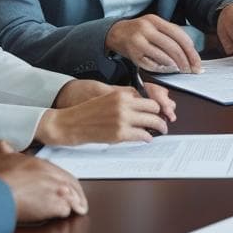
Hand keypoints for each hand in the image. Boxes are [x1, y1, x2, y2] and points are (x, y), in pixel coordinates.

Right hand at [0, 152, 87, 222]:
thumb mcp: (2, 159)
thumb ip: (9, 154)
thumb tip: (6, 149)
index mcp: (41, 164)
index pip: (61, 173)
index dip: (66, 182)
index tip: (68, 187)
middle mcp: (52, 175)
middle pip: (72, 185)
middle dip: (78, 194)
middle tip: (81, 203)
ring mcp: (57, 190)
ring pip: (72, 198)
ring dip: (73, 204)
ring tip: (77, 211)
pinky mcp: (56, 205)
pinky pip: (65, 211)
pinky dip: (62, 214)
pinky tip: (60, 216)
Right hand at [37, 87, 173, 144]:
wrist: (68, 123)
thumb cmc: (86, 112)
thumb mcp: (107, 98)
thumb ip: (125, 100)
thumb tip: (144, 105)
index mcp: (121, 94)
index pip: (149, 96)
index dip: (158, 104)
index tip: (163, 109)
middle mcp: (124, 104)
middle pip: (154, 108)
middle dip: (161, 116)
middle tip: (164, 122)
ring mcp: (122, 119)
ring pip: (152, 121)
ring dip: (159, 127)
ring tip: (161, 130)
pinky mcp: (119, 133)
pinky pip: (142, 135)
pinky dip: (147, 137)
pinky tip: (146, 138)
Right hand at [106, 14, 200, 73]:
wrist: (116, 33)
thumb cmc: (141, 31)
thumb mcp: (155, 26)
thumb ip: (171, 35)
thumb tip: (191, 52)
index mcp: (155, 20)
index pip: (179, 35)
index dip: (191, 51)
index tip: (197, 62)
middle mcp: (146, 29)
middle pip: (172, 46)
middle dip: (185, 61)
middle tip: (191, 70)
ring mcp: (138, 41)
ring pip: (163, 56)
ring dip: (175, 66)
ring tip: (181, 70)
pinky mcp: (133, 54)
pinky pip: (151, 64)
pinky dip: (162, 69)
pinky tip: (168, 70)